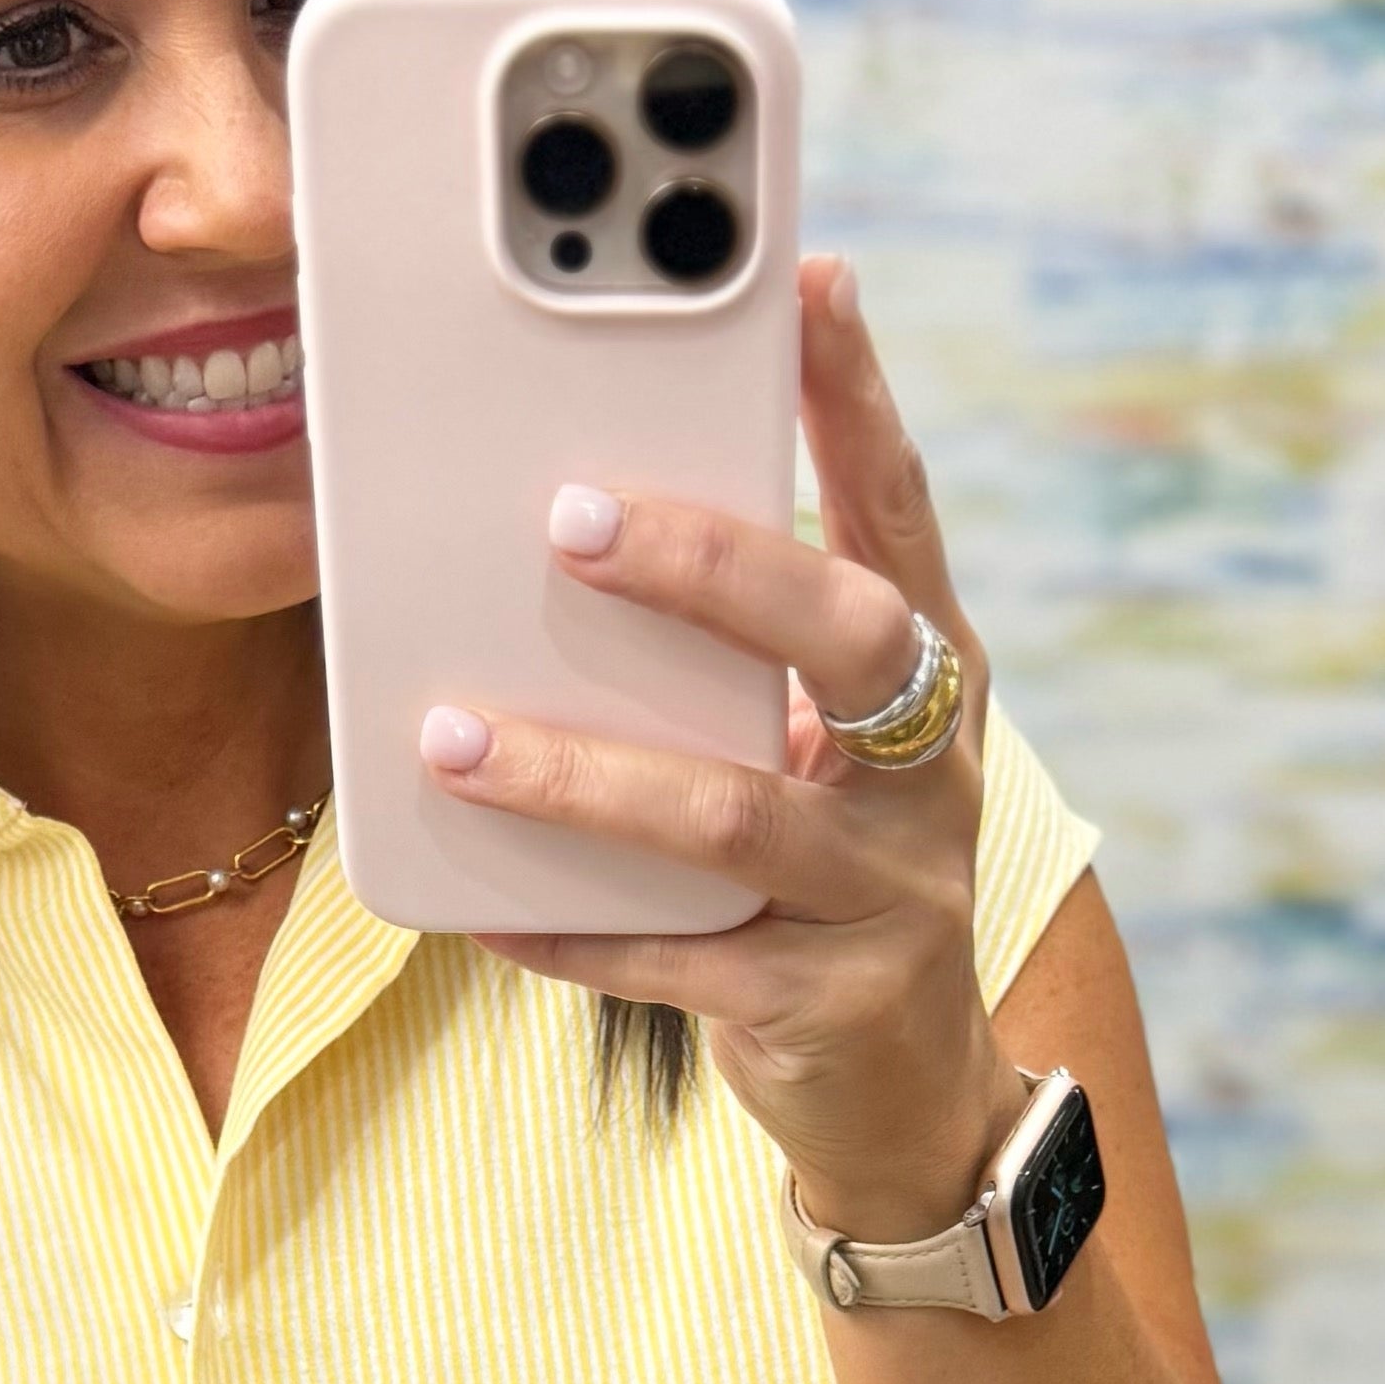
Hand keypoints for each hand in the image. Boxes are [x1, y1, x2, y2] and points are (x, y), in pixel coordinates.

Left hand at [420, 253, 1023, 1238]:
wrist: (903, 1101)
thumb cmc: (827, 885)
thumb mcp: (809, 757)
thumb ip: (733, 664)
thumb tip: (566, 530)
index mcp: (933, 685)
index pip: (903, 514)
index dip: (861, 400)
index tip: (806, 282)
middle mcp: (933, 776)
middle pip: (848, 640)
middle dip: (713, 567)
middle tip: (570, 517)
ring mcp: (889, 896)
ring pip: (731, 814)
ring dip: (580, 771)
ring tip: (450, 735)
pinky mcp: (823, 1006)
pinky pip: (672, 960)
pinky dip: (565, 927)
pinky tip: (473, 905)